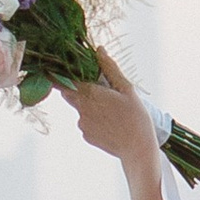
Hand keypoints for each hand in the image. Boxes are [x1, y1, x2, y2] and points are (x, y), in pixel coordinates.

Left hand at [61, 49, 156, 167]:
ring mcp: (82, 124)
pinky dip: (94, 119)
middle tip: (97, 89)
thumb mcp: (126, 89)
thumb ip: (110, 69)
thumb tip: (99, 50)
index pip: (64, 81)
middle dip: (78, 88)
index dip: (62, 75)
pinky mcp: (86, 136)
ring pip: (79, 108)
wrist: (138, 150)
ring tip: (111, 110)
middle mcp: (81, 109)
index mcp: (90, 94)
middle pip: (69, 94)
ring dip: (89, 105)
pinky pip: (85, 122)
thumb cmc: (136, 117)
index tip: (62, 71)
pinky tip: (110, 123)